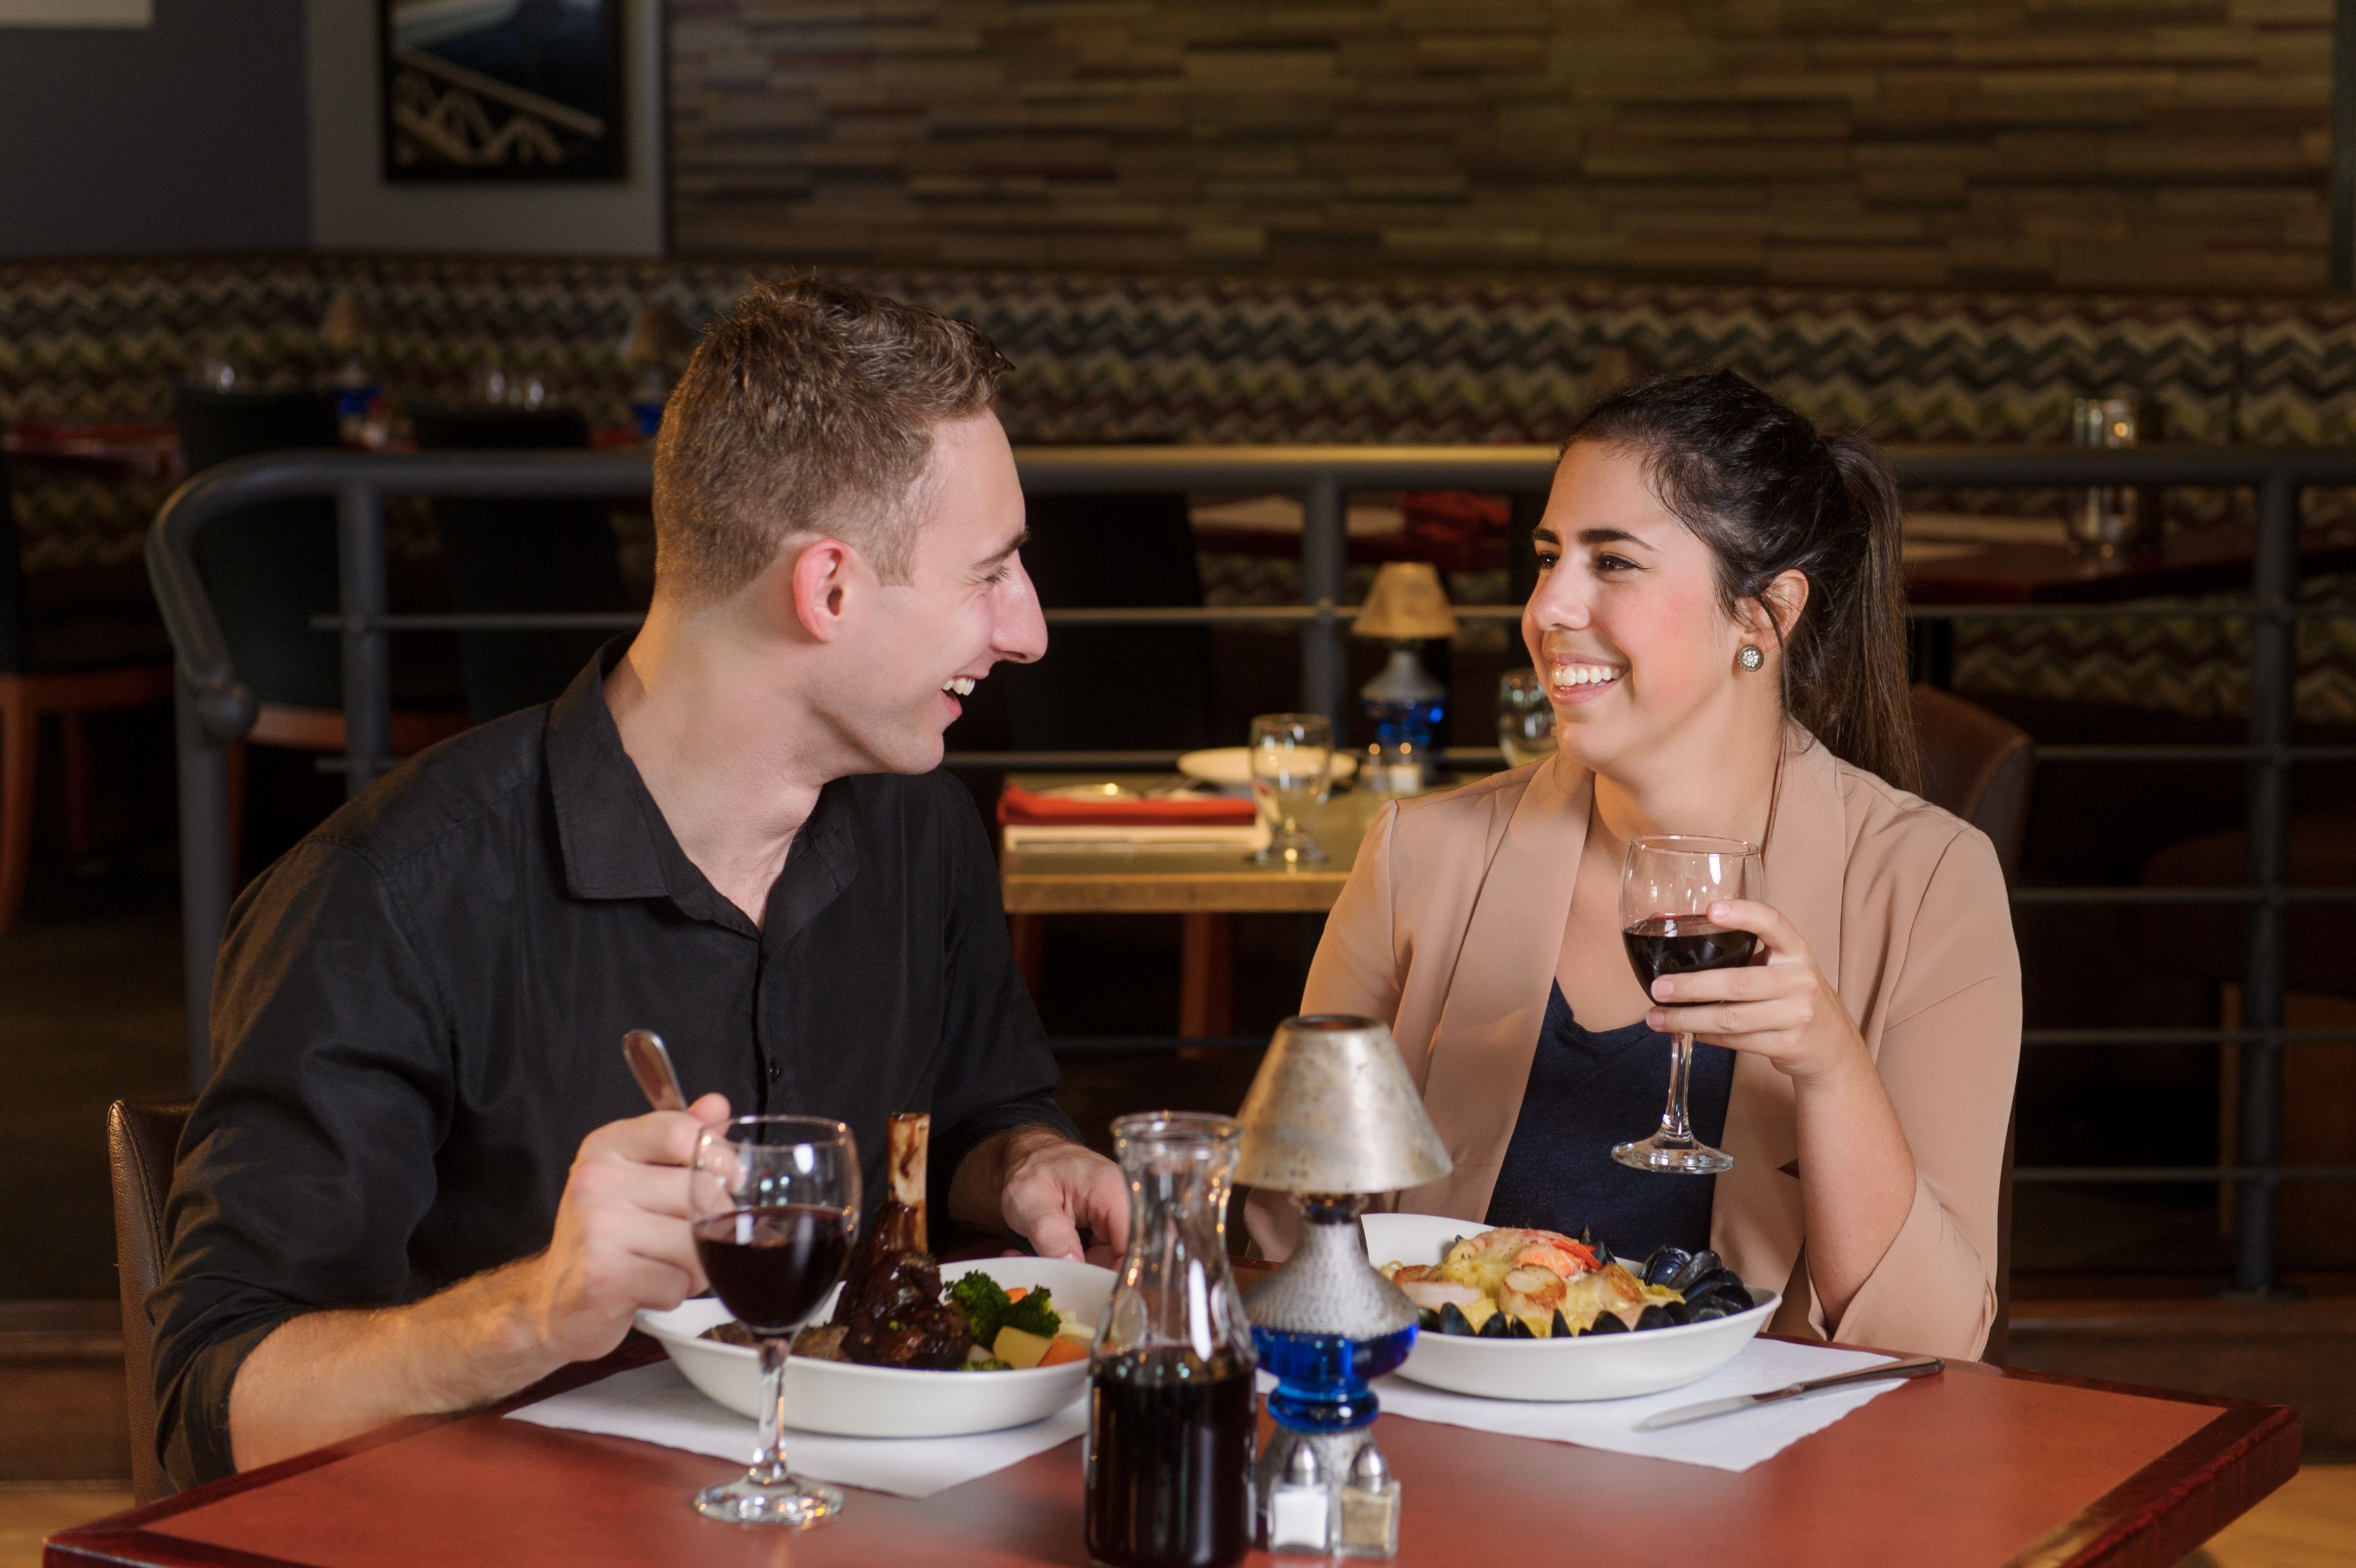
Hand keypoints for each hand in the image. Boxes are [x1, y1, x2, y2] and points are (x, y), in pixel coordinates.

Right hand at [512, 1092, 732, 1363]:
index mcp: (607, 1147)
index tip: (728, 1180)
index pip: (680, 1132)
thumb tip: (717, 1104)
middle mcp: (596, 1180)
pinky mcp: (603, 1276)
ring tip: (662, 1267)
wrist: (554, 1300)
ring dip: (694, 1267)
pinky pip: (676, 1284)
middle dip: (711, 1227)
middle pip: (700, 1192)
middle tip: (684, 1242)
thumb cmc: (605, 1238)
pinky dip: (673, 1294)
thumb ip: (678, 1140)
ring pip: (694, 1244)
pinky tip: (644, 1290)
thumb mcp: (637, 1177)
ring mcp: (596, 1227)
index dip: (719, 1159)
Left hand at [997, 1127, 1127, 1264]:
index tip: (1085, 1294)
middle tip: (1044, 1275)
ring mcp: (1116, 1219)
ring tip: (1032, 1260)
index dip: (1116, 1277)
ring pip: (1106, 1264)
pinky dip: (1068, 1263)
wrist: (1027, 1156)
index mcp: (1114, 1192)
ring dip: (1071, 1270)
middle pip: (1122, 1260)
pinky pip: (1095, 1258)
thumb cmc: (1030, 1169)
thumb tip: (1074, 1269)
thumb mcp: (1029, 1199)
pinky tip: (1040, 1256)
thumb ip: (1050, 1234)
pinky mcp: (1105, 1230)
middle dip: (1083, 1276)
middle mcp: (1125, 1206)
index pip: (1134, 1247)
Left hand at [1645, 899, 1866, 1087]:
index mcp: (1796, 951)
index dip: (1743, 914)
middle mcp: (1800, 979)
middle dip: (1691, 986)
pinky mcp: (1788, 1044)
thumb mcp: (1783, 967)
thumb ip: (1748, 954)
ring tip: (1656, 1017)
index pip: (1773, 923)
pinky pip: (1737, 1041)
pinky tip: (1687, 1032)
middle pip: (1738, 982)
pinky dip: (1706, 1037)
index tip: (1711, 909)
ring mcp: (1797, 1014)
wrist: (1832, 1045)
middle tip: (1657, 987)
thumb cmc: (1793, 997)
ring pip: (1732, 1018)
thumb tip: (1682, 943)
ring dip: (1688, 1019)